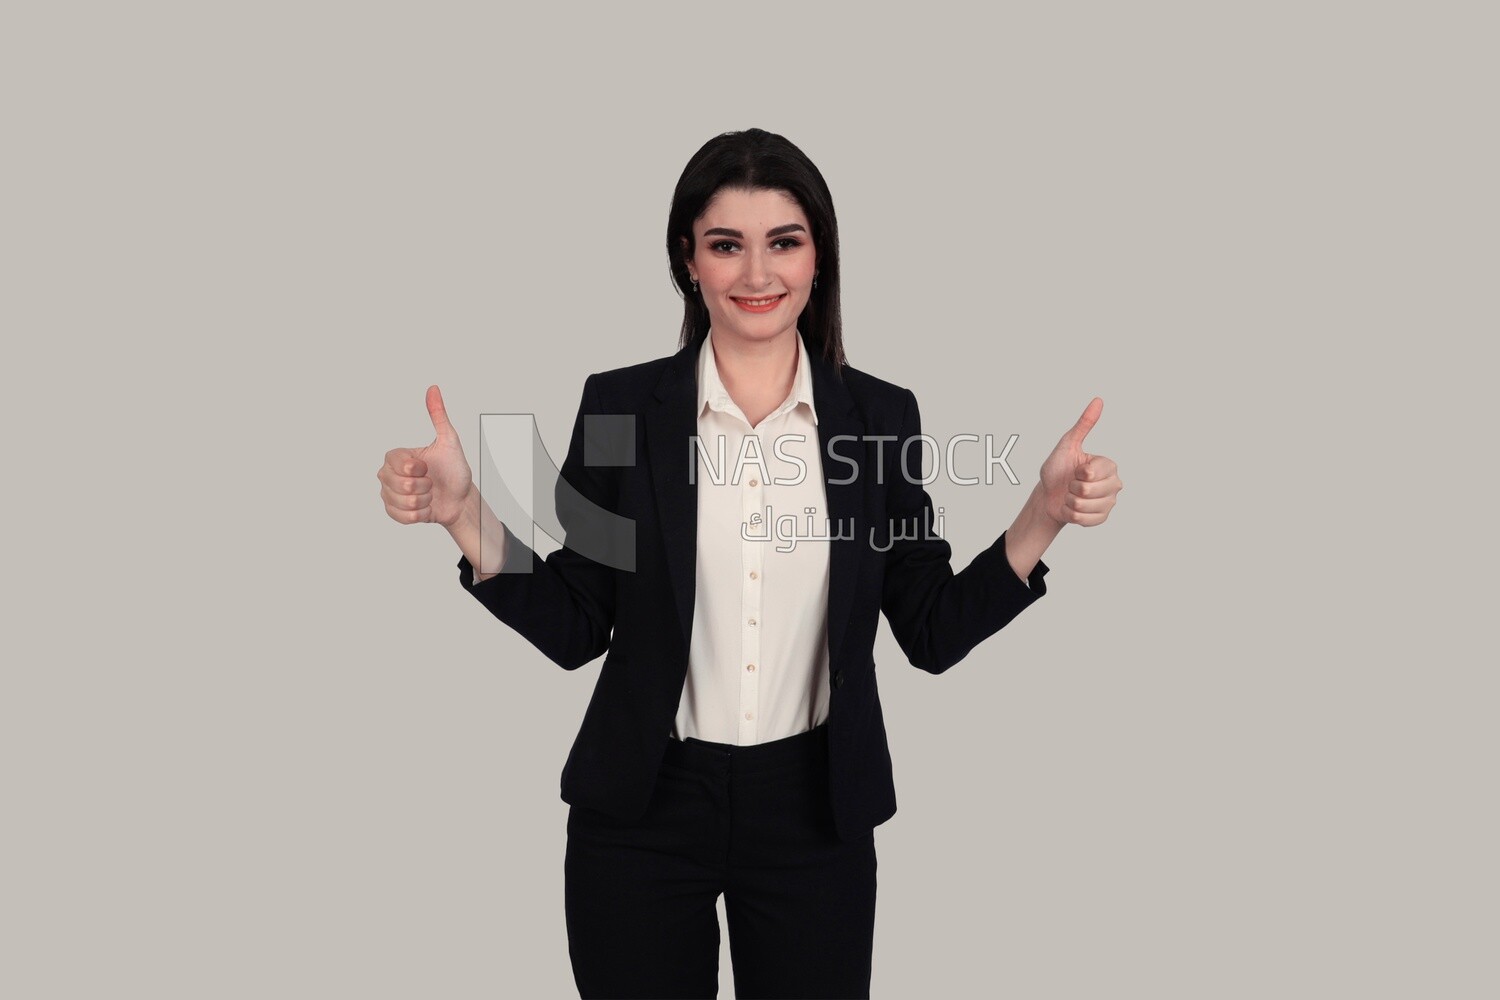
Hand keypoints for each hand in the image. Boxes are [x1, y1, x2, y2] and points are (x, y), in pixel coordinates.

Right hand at [377, 385, 474, 528]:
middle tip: (431, 482)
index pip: (399, 464)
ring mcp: (389, 494)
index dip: (417, 469)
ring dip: (424, 501)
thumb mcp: (449, 441)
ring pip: (404, 502)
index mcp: (397, 456)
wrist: (460, 499)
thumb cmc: (454, 470)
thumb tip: (433, 389)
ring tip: (429, 494)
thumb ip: (438, 415)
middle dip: (424, 486)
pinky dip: (420, 514)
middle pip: (400, 485)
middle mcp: (388, 474)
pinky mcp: (394, 512)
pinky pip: (404, 516)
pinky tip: (426, 507)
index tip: (427, 467)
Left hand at [1038, 397, 1122, 527]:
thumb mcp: (1068, 444)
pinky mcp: (1101, 518)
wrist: (1047, 495)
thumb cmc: (1057, 469)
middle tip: (1071, 484)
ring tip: (1071, 496)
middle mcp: (1114, 484)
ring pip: (1084, 506)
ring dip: (1070, 502)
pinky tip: (1072, 508)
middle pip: (1088, 490)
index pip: (1091, 473)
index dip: (1077, 473)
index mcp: (1108, 465)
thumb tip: (1098, 400)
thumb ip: (1084, 424)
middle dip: (1071, 488)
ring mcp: (1109, 503)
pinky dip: (1072, 515)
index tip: (1075, 470)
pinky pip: (1084, 520)